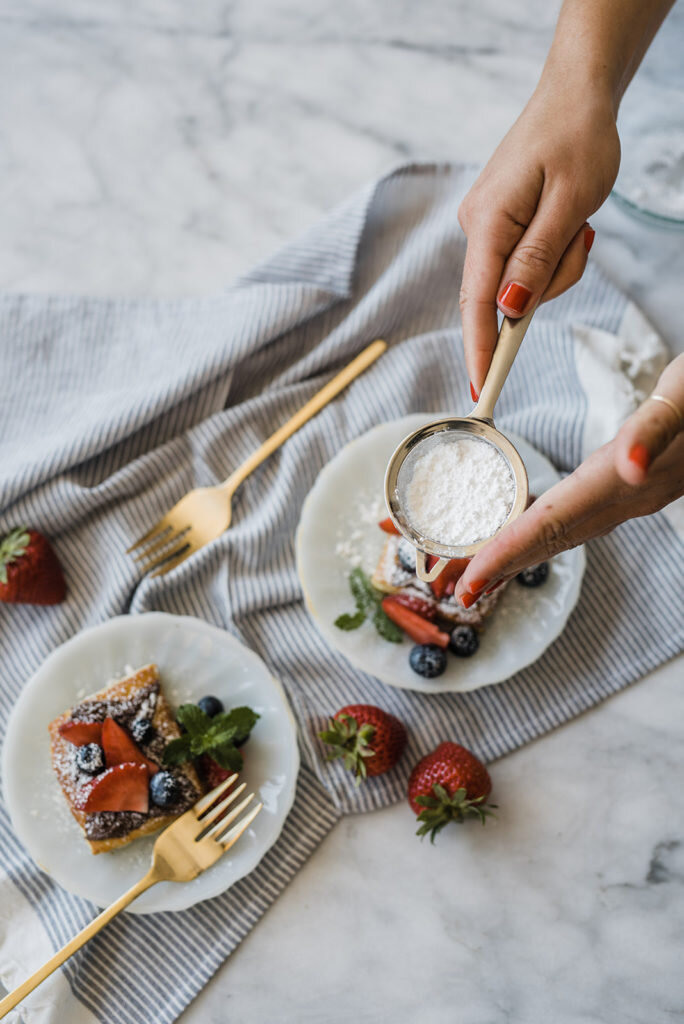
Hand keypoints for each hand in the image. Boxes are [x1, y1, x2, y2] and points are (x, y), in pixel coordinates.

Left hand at [454, 355, 683, 605]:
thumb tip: (629, 466)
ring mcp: (631, 499)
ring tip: (475, 576)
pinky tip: (524, 536)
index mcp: (619, 479)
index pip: (551, 525)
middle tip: (452, 591)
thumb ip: (657, 429)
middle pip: (548, 541)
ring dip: (515, 557)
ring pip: (561, 536)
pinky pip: (574, 521)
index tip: (467, 583)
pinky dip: (538, 535)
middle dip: (498, 568)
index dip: (506, 554)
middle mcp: (624, 500)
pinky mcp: (635, 490)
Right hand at [458, 74, 620, 395]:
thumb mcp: (570, 203)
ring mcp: (485, 225)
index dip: (479, 349)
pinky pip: (523, 262)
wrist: (575, 96)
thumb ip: (537, 259)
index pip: (477, 302)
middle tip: (581, 237)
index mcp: (488, 222)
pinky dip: (552, 254)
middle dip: (544, 287)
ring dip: (557, 265)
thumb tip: (510, 309)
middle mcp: (476, 226)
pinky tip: (567, 223)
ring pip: (519, 280)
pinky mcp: (498, 224)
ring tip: (579, 222)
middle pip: (503, 293)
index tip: (480, 391)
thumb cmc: (578, 140)